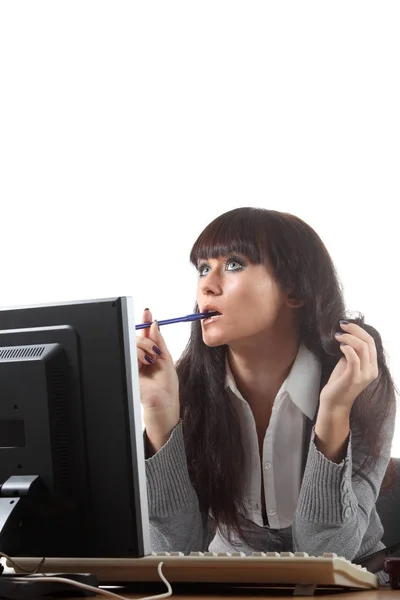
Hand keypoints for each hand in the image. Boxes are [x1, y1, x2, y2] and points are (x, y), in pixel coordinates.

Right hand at [136, 308, 179, 452]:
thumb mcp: (167, 360)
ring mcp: (131, 365)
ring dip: (145, 346)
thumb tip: (154, 324)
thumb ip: (159, 342)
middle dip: (146, 337)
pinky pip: (130, 353)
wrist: (164, 407)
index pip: (143, 334)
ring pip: (132, 343)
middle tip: (155, 347)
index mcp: (148, 355)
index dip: (144, 322)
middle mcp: (138, 359)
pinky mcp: (127, 370)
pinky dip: (141, 354)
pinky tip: (148, 362)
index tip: (147, 312)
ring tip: (153, 359)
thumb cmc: (167, 389)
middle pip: (136, 336)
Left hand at [319, 321, 378, 413]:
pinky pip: (354, 359)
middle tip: (341, 325)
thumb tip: (348, 338)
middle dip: (355, 330)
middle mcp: (371, 370)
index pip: (371, 342)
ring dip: (349, 338)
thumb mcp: (348, 364)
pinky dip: (348, 349)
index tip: (346, 325)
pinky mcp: (353, 378)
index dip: (359, 330)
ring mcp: (363, 375)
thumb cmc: (339, 383)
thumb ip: (353, 353)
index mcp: (372, 366)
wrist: (334, 404)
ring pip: (362, 348)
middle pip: (368, 342)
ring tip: (337, 336)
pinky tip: (340, 346)